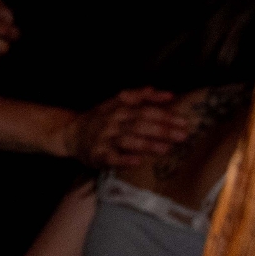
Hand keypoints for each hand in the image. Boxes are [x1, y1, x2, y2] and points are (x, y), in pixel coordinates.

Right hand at [61, 87, 194, 167]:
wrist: (71, 133)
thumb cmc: (100, 119)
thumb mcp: (116, 102)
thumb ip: (141, 96)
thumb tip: (167, 94)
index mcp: (118, 108)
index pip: (144, 109)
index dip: (164, 115)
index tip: (183, 121)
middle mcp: (112, 121)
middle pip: (139, 123)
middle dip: (162, 130)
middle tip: (182, 136)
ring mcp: (104, 138)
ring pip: (128, 140)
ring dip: (147, 144)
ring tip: (166, 148)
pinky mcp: (98, 154)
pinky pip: (112, 157)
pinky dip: (124, 159)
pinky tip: (137, 161)